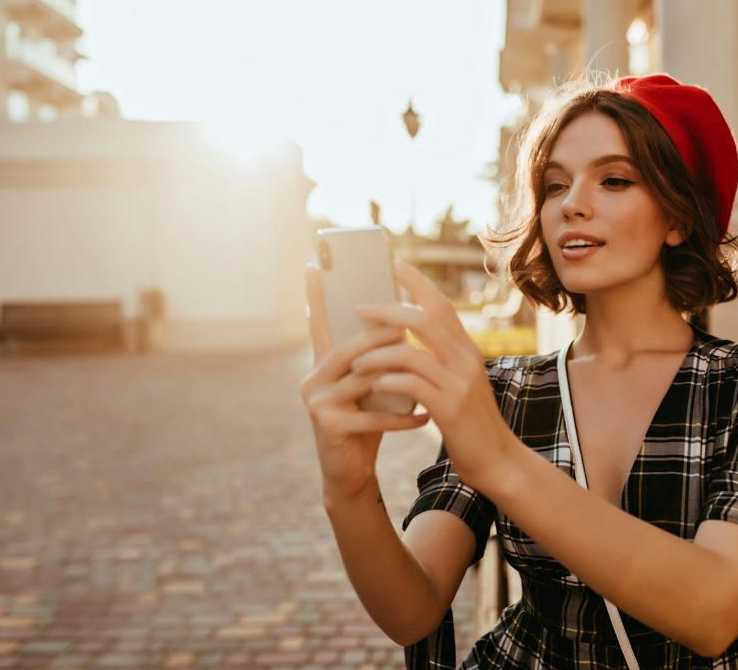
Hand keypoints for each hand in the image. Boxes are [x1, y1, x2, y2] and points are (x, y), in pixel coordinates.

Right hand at [300, 265, 430, 502]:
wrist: (351, 473)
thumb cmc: (366, 423)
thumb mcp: (370, 386)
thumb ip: (374, 358)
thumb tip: (400, 320)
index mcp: (323, 364)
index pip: (320, 323)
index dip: (315, 295)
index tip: (314, 264)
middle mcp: (313, 378)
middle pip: (349, 347)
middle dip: (380, 335)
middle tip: (405, 321)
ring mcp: (317, 402)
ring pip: (362, 378)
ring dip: (396, 374)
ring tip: (423, 367)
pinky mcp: (329, 426)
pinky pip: (372, 415)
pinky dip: (402, 416)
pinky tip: (424, 418)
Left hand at [348, 260, 513, 490]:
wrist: (498, 462)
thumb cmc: (472, 425)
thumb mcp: (461, 384)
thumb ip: (443, 361)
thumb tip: (411, 342)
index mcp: (468, 350)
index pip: (441, 305)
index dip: (417, 282)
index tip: (394, 263)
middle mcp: (466, 360)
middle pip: (424, 319)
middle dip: (387, 309)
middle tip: (358, 307)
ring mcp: (459, 384)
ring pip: (411, 352)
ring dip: (377, 352)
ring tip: (355, 359)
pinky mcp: (449, 409)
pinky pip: (410, 385)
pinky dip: (387, 381)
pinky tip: (372, 385)